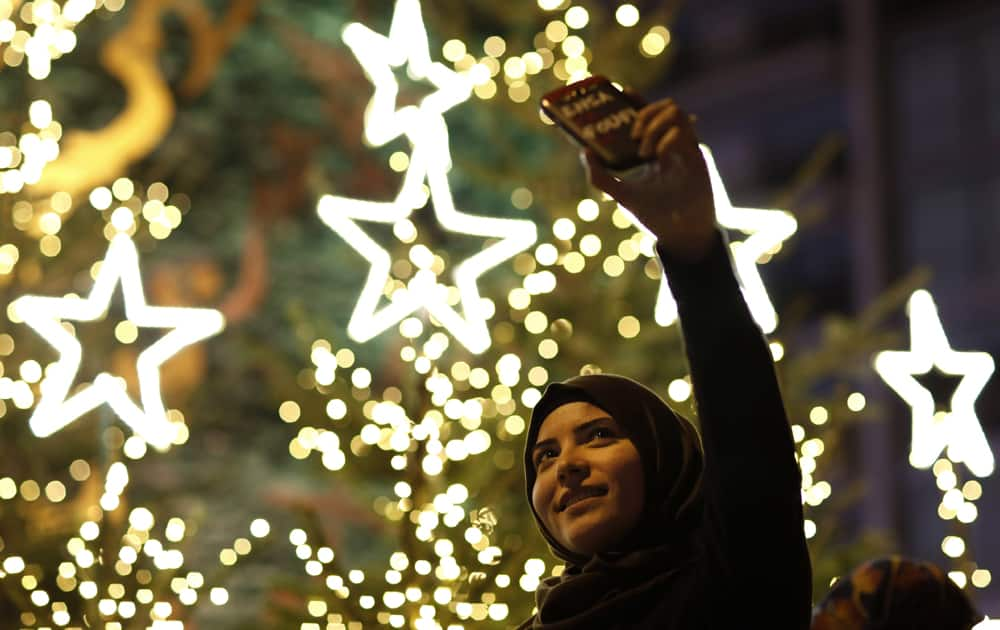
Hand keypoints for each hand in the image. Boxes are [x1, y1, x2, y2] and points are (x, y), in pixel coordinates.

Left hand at [583, 99, 716, 262]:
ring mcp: (684, 147)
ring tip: (644, 150)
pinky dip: (666, 137)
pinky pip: (683, 131)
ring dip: (654, 124)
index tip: (622, 91)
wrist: (679, 233)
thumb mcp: (621, 194)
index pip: (646, 114)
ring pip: (675, 111)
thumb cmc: (653, 214)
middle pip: (662, 106)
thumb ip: (600, 177)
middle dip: (643, 113)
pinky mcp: (695, 155)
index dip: (635, 99)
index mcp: (652, 148)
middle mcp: (669, 143)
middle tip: (631, 135)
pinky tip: (658, 156)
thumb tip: (584, 152)